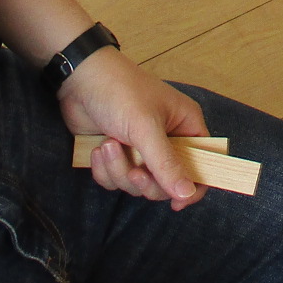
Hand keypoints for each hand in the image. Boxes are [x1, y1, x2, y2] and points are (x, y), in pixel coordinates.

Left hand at [60, 47, 208, 210]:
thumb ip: (167, 163)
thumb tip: (187, 193)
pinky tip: (98, 149)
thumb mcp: (146, 127)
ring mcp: (141, 149)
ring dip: (120, 171)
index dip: (194, 186)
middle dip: (146, 182)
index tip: (177, 203)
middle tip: (134, 171)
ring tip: (108, 146)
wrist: (79, 79)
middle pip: (167, 183)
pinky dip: (105, 170)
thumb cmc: (121, 92)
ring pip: (138, 184)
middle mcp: (167, 139)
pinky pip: (116, 180)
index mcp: (185, 126)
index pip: (203, 163)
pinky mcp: (117, 155)